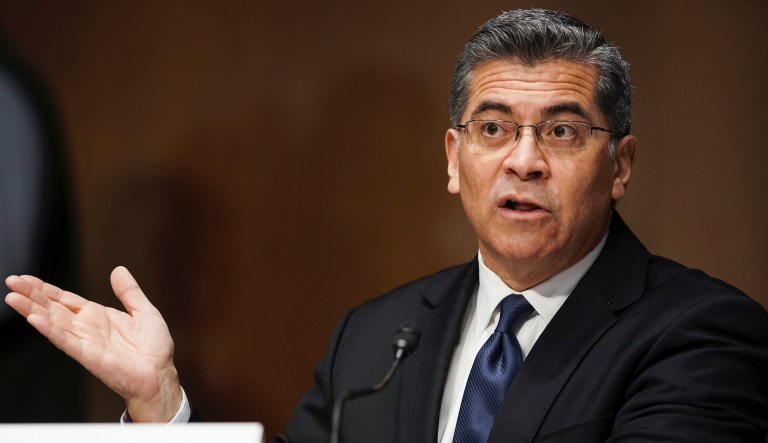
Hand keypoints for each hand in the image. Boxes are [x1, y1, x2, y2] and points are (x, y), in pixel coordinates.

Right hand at [4, 266, 181, 421]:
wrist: (160, 374)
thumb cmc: (154, 348)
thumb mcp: (144, 311)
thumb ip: (129, 292)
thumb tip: (118, 269)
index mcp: (97, 316)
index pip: (65, 299)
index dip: (45, 289)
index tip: (25, 279)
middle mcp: (87, 328)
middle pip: (53, 308)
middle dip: (32, 295)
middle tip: (11, 282)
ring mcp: (85, 341)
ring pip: (53, 323)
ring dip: (33, 310)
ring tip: (13, 298)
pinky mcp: (89, 355)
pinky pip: (66, 341)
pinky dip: (51, 330)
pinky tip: (35, 320)